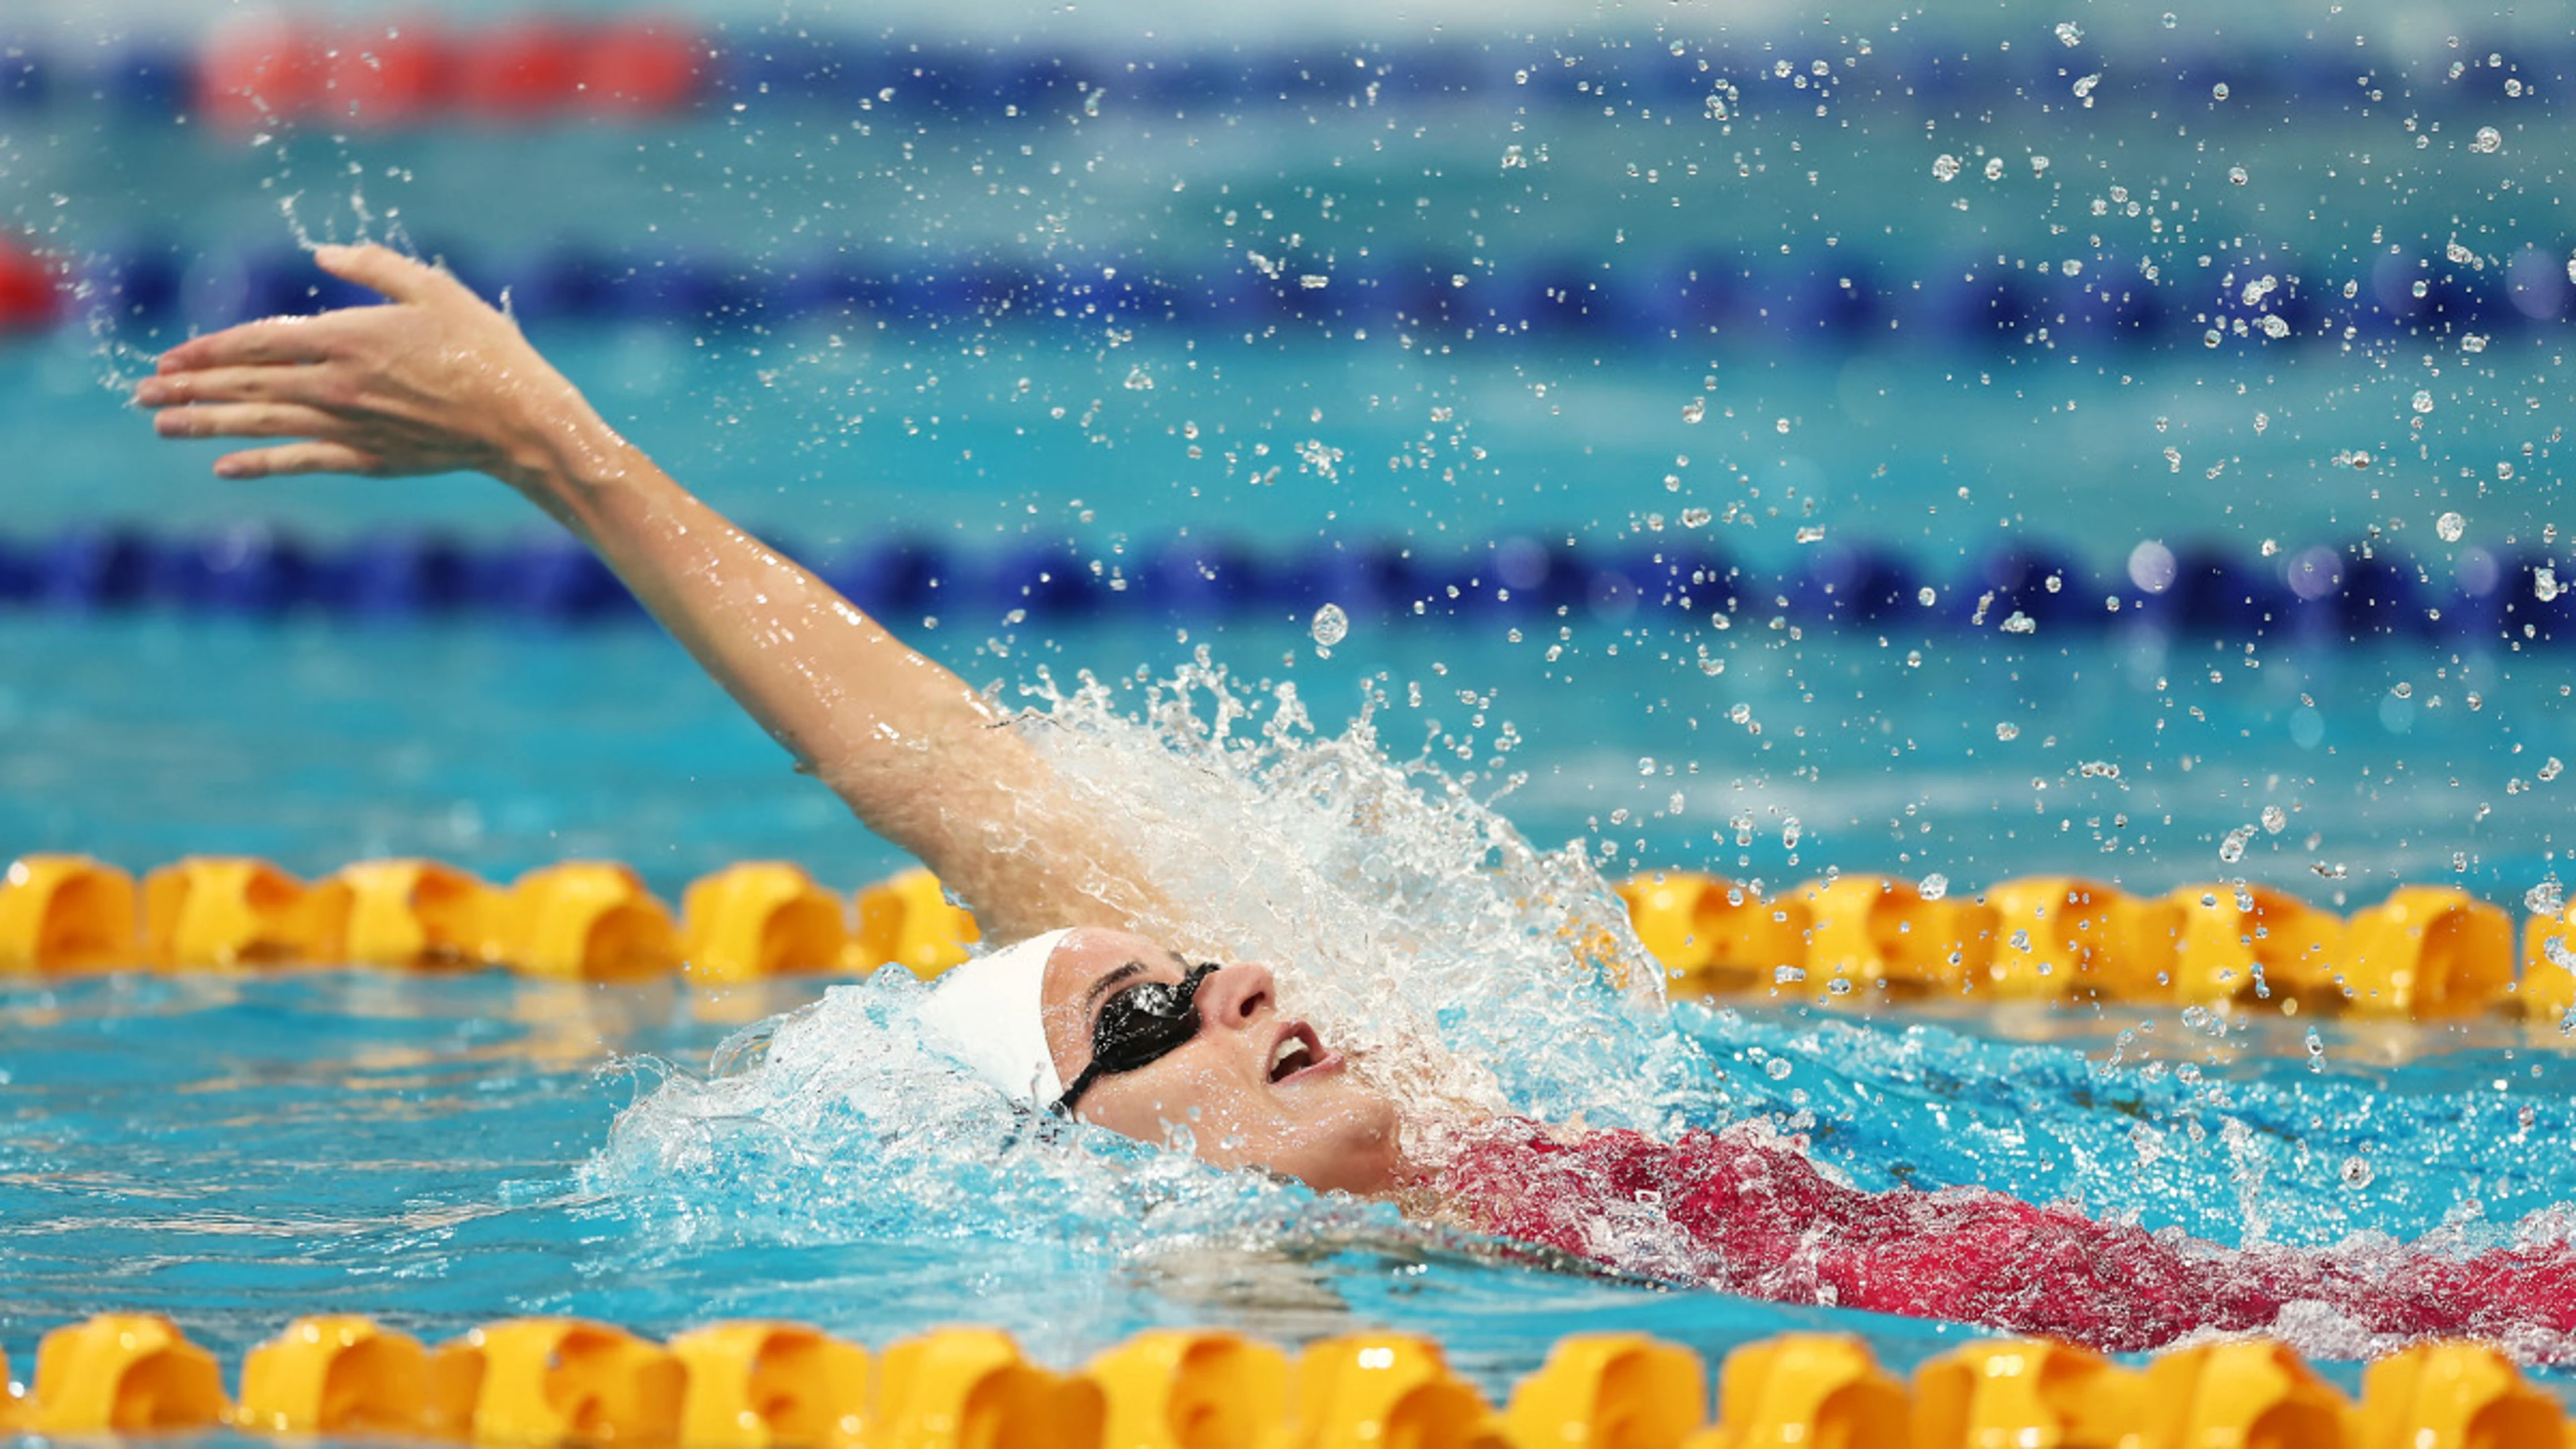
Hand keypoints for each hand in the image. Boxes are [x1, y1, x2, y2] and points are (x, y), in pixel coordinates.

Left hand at [134, 244, 608, 491]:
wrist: (523, 421)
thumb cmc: (485, 348)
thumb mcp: (434, 288)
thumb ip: (374, 267)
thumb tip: (323, 254)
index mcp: (346, 337)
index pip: (256, 341)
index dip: (207, 349)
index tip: (169, 358)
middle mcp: (335, 384)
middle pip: (245, 384)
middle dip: (187, 388)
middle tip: (142, 395)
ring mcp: (349, 425)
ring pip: (260, 423)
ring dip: (205, 425)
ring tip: (162, 427)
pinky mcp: (368, 458)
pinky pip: (300, 460)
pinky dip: (259, 464)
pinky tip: (224, 467)